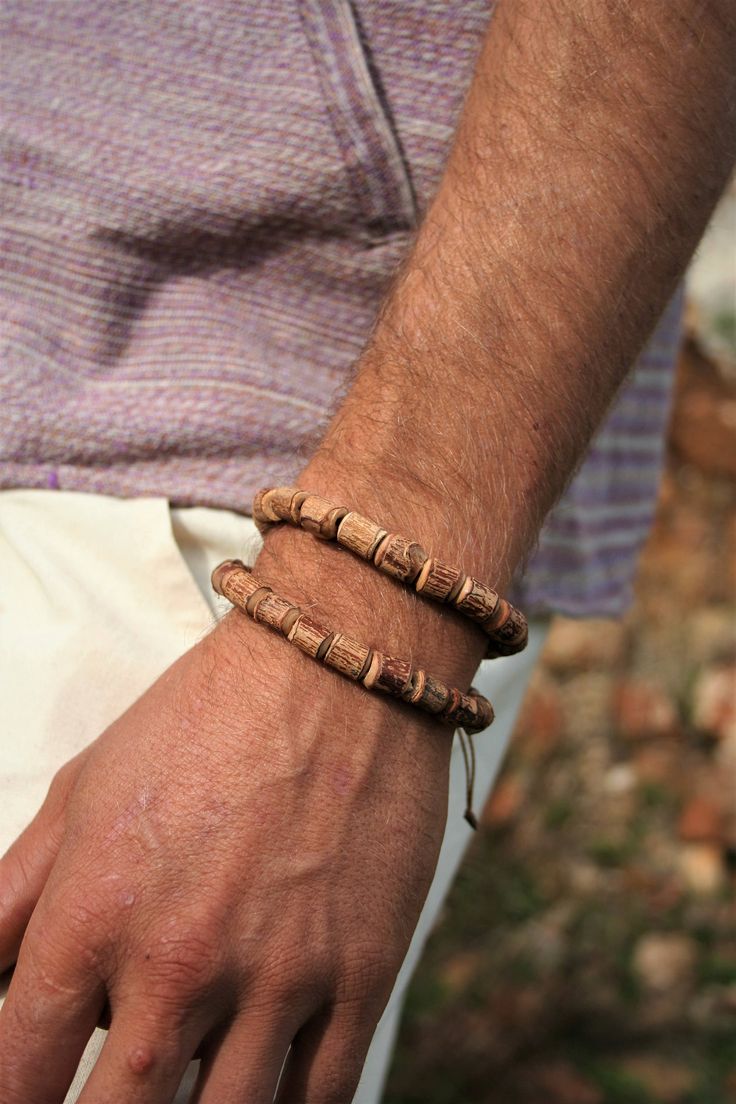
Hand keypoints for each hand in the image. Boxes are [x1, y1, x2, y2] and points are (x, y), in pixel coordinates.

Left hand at [0, 536, 460, 1103]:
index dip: (13, 1101)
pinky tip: (254, 1098)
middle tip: (100, 1098)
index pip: (18, 1069)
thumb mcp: (84, 788)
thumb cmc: (204, 716)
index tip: (27, 1099)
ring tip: (176, 1090)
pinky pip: (318, 1098)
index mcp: (97, 910)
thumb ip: (12, 895)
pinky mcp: (363, 970)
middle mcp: (182, 958)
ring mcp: (280, 972)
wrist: (334, 666)